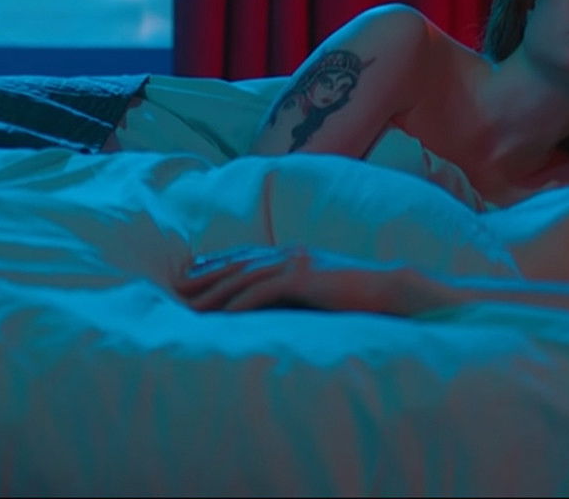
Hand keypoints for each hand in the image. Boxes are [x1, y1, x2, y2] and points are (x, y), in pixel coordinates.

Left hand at [175, 245, 445, 315]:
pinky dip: (239, 302)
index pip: (246, 256)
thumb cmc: (362, 292)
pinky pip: (263, 291)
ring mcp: (297, 263)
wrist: (391, 287)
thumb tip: (279, 302)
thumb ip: (300, 287)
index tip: (191, 275)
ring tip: (188, 306)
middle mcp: (291, 253)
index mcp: (295, 253)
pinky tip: (221, 315)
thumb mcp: (324, 286)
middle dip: (204, 276)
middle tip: (176, 289)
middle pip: (237, 263)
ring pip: (244, 276)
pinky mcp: (304, 278)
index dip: (216, 264)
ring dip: (214, 292)